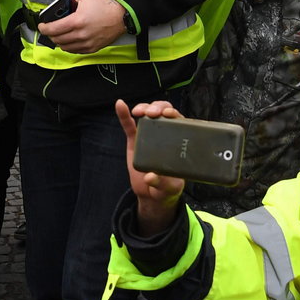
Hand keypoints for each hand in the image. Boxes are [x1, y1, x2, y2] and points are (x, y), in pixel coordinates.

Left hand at [37, 0, 124, 53]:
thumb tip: (58, 5)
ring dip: (59, 41)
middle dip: (50, 34)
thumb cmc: (103, 6)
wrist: (121, 18)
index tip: (42, 26)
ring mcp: (86, 43)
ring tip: (59, 34)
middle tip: (50, 29)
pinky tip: (69, 39)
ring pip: (64, 47)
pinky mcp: (92, 49)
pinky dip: (68, 46)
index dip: (44, 28)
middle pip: (57, 39)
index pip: (53, 29)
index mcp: (77, 21)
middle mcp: (80, 34)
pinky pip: (74, 51)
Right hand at [116, 100, 184, 235]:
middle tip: (152, 114)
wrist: (152, 194)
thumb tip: (150, 177)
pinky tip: (120, 105)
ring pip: (147, 114)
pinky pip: (128, 125)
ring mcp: (149, 135)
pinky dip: (124, 114)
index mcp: (178, 142)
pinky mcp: (134, 140)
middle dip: (158, 108)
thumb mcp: (169, 188)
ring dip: (143, 108)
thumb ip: (161, 183)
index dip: (174, 114)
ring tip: (138, 111)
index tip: (168, 114)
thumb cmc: (167, 188)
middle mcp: (165, 135)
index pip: (179, 122)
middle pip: (163, 113)